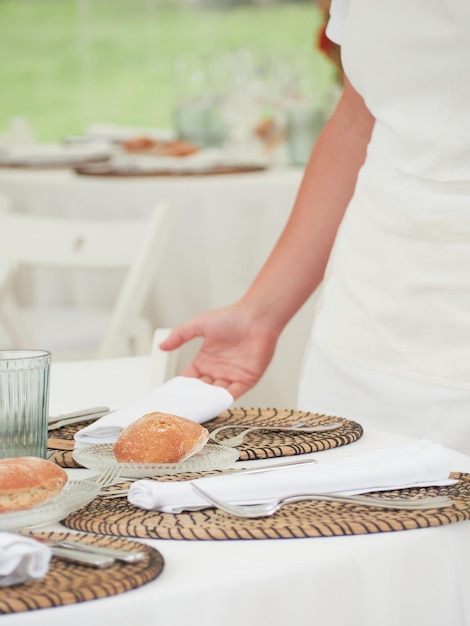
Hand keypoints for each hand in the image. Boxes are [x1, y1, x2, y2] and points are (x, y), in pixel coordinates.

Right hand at [159, 303, 279, 398]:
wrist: (256, 318)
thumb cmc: (232, 317)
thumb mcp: (199, 324)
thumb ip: (180, 335)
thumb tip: (161, 346)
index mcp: (205, 359)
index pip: (189, 380)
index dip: (180, 389)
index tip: (170, 397)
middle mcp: (217, 370)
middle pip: (201, 391)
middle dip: (192, 400)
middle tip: (180, 409)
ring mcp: (231, 376)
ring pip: (215, 396)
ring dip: (206, 402)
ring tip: (195, 409)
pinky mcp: (246, 380)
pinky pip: (232, 395)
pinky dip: (222, 401)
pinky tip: (213, 405)